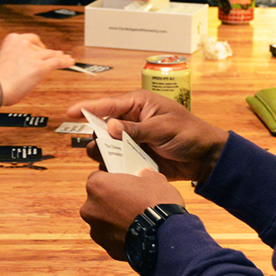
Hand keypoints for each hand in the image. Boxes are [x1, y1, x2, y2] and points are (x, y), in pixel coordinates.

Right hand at [0, 32, 75, 110]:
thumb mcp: (4, 59)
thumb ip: (16, 57)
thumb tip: (27, 65)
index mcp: (12, 39)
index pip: (31, 40)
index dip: (39, 46)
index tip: (42, 50)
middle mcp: (24, 44)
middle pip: (42, 48)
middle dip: (49, 53)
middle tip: (55, 56)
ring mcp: (33, 55)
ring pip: (51, 55)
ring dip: (60, 57)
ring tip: (66, 59)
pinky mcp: (40, 67)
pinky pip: (57, 62)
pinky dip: (65, 62)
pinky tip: (70, 62)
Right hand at [68, 90, 227, 183]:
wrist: (205, 157)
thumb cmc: (188, 133)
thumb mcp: (162, 128)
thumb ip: (135, 129)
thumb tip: (109, 127)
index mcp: (138, 104)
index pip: (108, 104)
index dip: (88, 108)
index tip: (70, 112)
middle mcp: (132, 120)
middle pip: (103, 127)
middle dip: (98, 136)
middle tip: (101, 147)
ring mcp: (134, 139)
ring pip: (108, 146)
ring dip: (106, 153)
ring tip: (110, 159)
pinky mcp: (137, 156)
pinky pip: (119, 161)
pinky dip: (116, 166)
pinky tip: (119, 171)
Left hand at [80, 169, 183, 259]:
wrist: (164, 237)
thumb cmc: (156, 203)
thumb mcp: (155, 179)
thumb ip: (144, 174)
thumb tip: (145, 174)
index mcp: (97, 186)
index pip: (98, 178)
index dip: (112, 180)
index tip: (123, 184)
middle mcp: (90, 208)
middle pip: (98, 201)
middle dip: (112, 202)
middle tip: (131, 202)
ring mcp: (96, 230)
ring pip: (104, 222)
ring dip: (115, 220)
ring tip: (137, 220)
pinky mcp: (106, 247)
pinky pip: (113, 238)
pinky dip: (121, 236)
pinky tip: (138, 234)